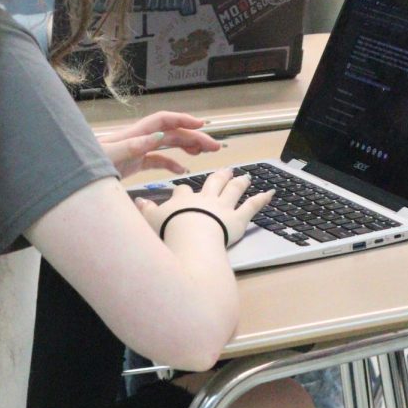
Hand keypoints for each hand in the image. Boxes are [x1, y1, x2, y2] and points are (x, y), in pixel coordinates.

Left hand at [98, 111, 220, 178]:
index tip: (202, 126)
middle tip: (215, 147)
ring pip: (167, 145)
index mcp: (134, 135)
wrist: (72, 176)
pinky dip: (171, 163)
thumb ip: (132, 146)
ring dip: (187, 147)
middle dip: (194, 137)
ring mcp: (136, 151)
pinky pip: (157, 161)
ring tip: (205, 153)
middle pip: (171, 133)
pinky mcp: (132, 163)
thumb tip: (158, 136)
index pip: (164, 121)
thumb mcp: (109, 156)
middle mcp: (137, 139)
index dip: (183, 120)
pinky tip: (182, 169)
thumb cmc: (87, 165)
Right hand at [135, 168, 272, 246]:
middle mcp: (205, 199)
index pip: (182, 192)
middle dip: (219, 177)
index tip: (182, 191)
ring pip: (232, 190)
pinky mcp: (238, 218)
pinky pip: (251, 206)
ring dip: (239, 182)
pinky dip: (262, 199)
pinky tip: (270, 192)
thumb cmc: (169, 230)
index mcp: (183, 200)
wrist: (190, 237)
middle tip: (225, 170)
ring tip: (244, 176)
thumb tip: (137, 201)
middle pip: (213, 183)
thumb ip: (145, 210)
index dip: (183, 192)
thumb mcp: (150, 220)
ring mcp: (223, 207)